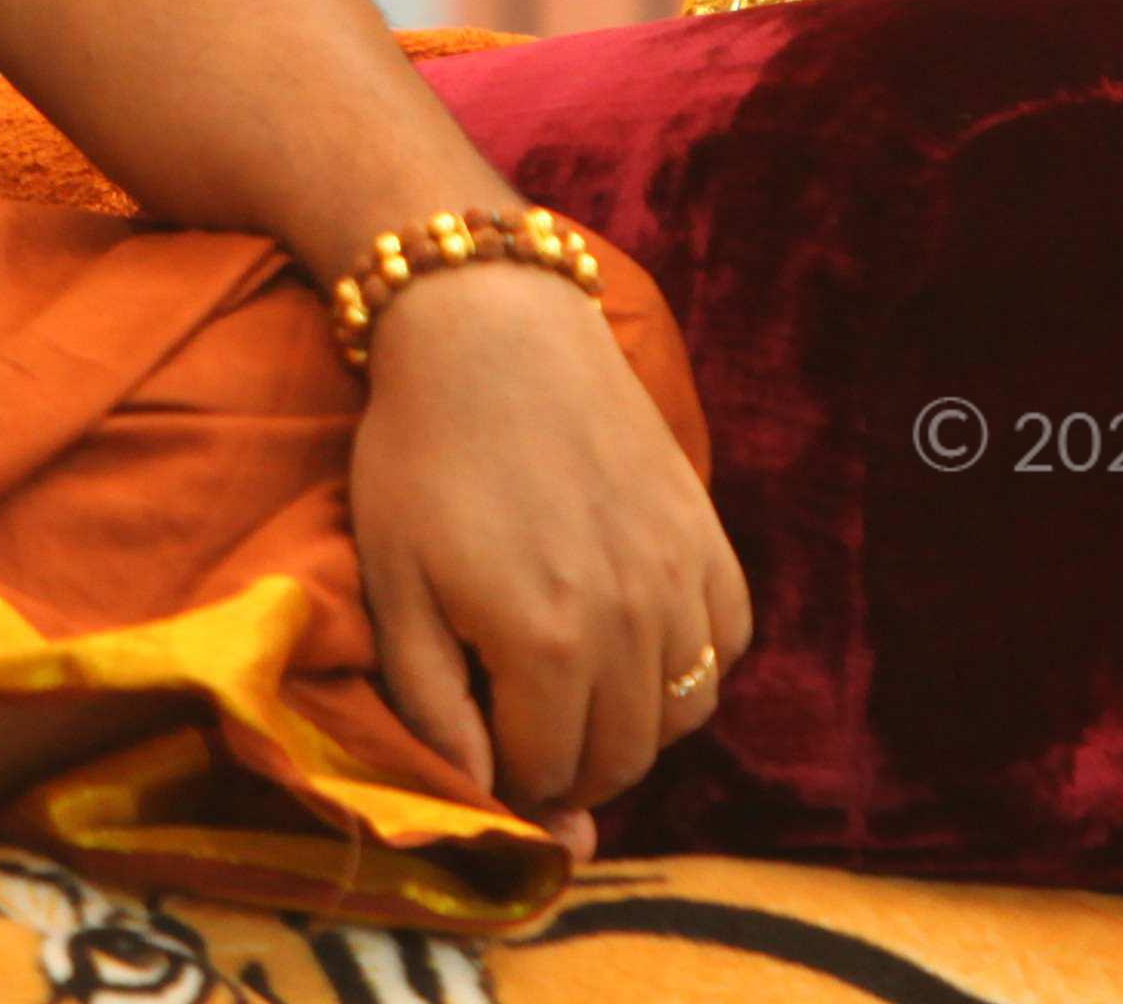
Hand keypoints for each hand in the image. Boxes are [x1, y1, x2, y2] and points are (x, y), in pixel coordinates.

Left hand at [348, 262, 749, 847]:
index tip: (478, 745)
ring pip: (685, 713)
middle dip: (570, 769)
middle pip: (622, 757)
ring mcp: (680, 575)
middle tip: (524, 734)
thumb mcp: (393, 584)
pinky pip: (730, 643)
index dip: (505, 778)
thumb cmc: (421, 454)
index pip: (545, 774)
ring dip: (634, 726)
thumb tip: (480, 794)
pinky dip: (692, 663)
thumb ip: (431, 706)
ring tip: (577, 692)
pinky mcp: (707, 535)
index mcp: (544, 642)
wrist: (490, 327)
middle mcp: (630, 620)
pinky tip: (636, 639)